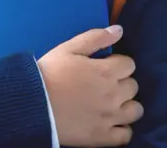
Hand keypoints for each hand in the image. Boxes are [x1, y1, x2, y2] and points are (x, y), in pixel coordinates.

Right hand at [38, 26, 143, 146]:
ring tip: (109, 104)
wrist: (31, 103)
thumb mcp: (67, 49)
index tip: (103, 66)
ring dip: (125, 105)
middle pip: (132, 86)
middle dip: (120, 82)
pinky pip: (125, 135)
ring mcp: (110, 117)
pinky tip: (110, 122)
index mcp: (106, 72)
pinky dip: (121, 129)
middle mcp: (113, 95)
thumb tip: (118, 30)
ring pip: (135, 110)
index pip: (129, 64)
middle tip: (102, 84)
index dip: (116, 63)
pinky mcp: (103, 136)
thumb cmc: (48, 73)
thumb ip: (95, 38)